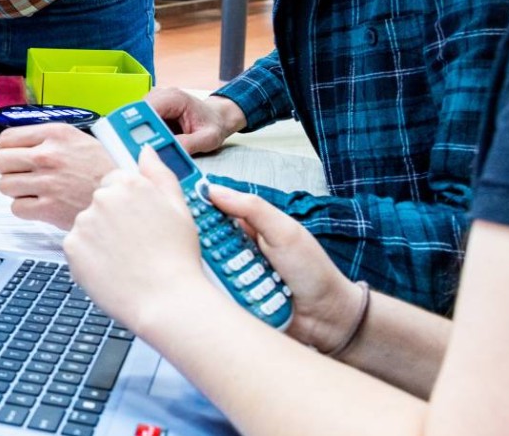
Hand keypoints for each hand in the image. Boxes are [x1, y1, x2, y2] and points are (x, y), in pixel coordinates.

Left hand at [0, 123, 113, 229]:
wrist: (122, 196)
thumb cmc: (104, 170)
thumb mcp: (79, 139)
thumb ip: (48, 138)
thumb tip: (18, 141)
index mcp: (55, 134)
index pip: (7, 137)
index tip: (2, 154)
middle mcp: (48, 156)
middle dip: (5, 169)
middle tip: (16, 173)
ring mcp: (47, 182)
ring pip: (4, 185)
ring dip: (15, 190)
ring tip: (32, 190)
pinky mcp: (48, 208)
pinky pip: (16, 207)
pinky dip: (24, 208)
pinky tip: (39, 204)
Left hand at [63, 151, 221, 333]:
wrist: (166, 300)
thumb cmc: (176, 258)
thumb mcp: (180, 208)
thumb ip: (159, 173)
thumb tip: (146, 150)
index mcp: (130, 184)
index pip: (116, 181)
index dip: (128, 203)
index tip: (136, 219)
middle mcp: (104, 198)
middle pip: (100, 202)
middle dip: (112, 219)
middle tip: (134, 242)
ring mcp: (84, 222)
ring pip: (87, 225)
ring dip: (99, 238)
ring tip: (125, 258)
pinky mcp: (71, 247)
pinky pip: (77, 247)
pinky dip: (89, 257)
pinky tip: (111, 268)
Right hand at [143, 87, 245, 153]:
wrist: (218, 117)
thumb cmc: (214, 125)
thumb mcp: (207, 139)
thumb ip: (188, 144)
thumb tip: (164, 151)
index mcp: (176, 98)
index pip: (147, 108)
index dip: (138, 124)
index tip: (136, 142)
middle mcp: (162, 95)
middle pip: (137, 111)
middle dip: (134, 130)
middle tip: (138, 149)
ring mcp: (156, 100)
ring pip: (135, 116)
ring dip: (137, 132)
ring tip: (145, 147)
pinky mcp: (153, 108)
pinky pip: (140, 120)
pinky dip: (141, 132)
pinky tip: (149, 142)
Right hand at [203, 184, 361, 350]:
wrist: (327, 318)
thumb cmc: (313, 272)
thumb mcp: (285, 232)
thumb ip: (253, 209)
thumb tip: (215, 190)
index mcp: (248, 228)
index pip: (213, 212)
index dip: (196, 207)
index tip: (181, 206)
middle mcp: (235, 252)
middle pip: (202, 242)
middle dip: (208, 246)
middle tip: (223, 251)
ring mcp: (232, 277)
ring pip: (206, 270)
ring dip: (222, 274)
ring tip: (246, 279)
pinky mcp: (231, 302)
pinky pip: (213, 295)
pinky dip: (221, 295)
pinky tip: (235, 297)